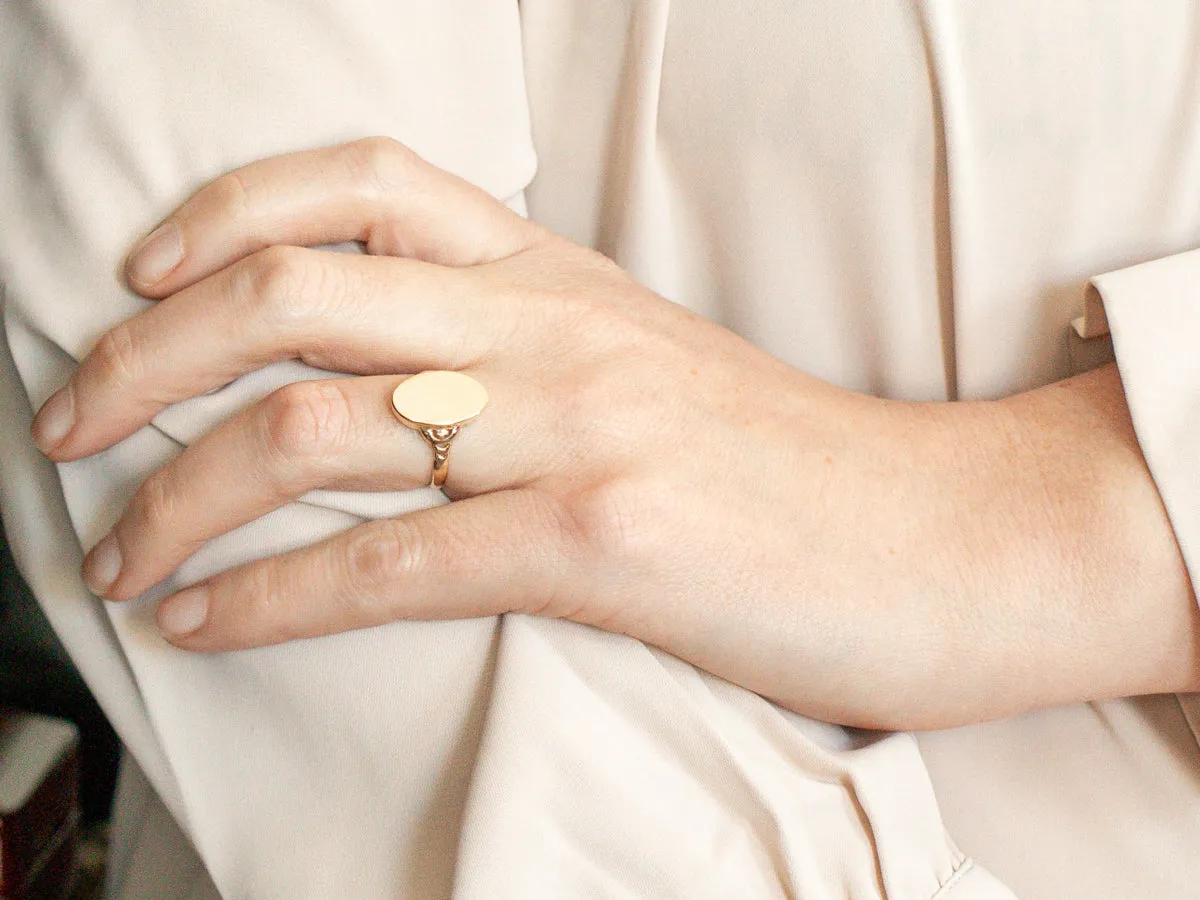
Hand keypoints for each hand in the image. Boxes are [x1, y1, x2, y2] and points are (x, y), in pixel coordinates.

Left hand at [33, 138, 1199, 728]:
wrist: (940, 535)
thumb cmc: (789, 466)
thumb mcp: (646, 370)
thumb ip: (527, 353)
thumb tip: (397, 390)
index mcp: (563, 277)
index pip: (367, 181)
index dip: (227, 210)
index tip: (147, 276)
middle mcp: (553, 330)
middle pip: (293, 292)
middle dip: (144, 355)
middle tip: (71, 422)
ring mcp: (575, 429)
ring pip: (311, 428)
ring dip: (176, 494)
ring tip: (115, 551)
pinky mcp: (602, 543)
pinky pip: (387, 560)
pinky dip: (268, 597)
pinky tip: (205, 621)